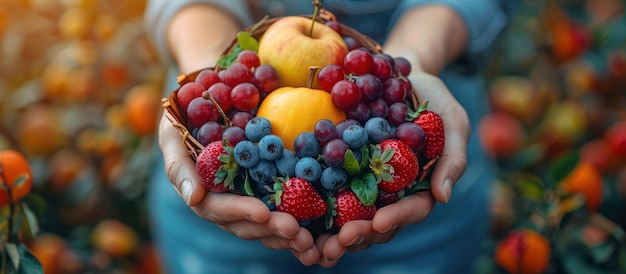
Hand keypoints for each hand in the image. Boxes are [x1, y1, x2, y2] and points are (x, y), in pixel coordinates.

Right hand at [157, 112, 321, 264]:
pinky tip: (316, 231)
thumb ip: (179, 167)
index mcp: (202, 195)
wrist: (204, 102)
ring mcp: (247, 199)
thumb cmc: (182, 119)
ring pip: (266, 224)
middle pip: (247, 224)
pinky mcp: (268, 190)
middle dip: (270, 229)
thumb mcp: (172, 136)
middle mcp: (225, 203)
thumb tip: (194, 199)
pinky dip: (299, 220)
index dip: (240, 212)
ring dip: (286, 234)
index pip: (219, 210)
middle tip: (295, 231)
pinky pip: (283, 209)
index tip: (263, 212)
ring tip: (308, 240)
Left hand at [315, 70, 469, 266]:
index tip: (379, 222)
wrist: (398, 72)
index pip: (412, 210)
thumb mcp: (452, 120)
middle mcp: (392, 189)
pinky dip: (315, 203)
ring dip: (336, 232)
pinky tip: (297, 211)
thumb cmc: (433, 98)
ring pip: (352, 214)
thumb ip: (453, 157)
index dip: (397, 218)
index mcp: (420, 185)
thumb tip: (443, 197)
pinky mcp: (342, 166)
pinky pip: (329, 186)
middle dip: (361, 233)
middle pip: (378, 221)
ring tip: (319, 243)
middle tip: (342, 239)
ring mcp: (365, 180)